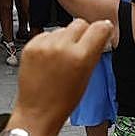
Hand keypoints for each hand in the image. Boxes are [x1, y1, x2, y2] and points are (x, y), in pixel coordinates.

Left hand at [14, 19, 114, 135]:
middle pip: (80, 23)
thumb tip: (100, 35)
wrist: (37, 112)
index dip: (103, 29)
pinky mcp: (30, 47)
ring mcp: (44, 46)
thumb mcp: (87, 77)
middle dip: (83, 33)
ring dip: (65, 38)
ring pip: (62, 28)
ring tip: (62, 58)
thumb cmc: (62, 102)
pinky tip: (50, 58)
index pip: (100, 27)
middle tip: (80, 48)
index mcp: (80, 57)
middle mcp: (62, 47)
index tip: (102, 32)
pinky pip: (47, 35)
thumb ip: (94, 52)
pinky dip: (50, 43)